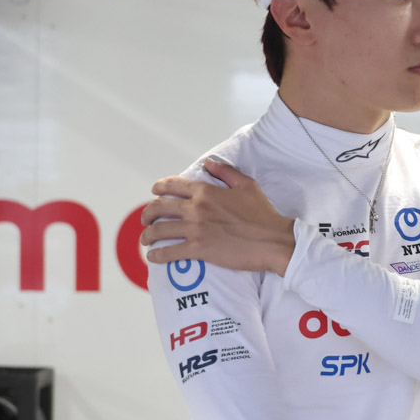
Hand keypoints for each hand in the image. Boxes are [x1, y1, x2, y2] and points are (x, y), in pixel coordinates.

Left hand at [140, 158, 294, 275]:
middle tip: (146, 219)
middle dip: (147, 214)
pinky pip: (169, 252)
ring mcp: (196, 229)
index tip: (155, 193)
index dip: (159, 188)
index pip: (172, 185)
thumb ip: (225, 172)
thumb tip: (208, 163)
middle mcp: (196, 208)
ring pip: (159, 230)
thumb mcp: (247, 186)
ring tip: (146, 239)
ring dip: (148, 236)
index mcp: (206, 191)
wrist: (273, 240)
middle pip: (159, 207)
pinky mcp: (199, 249)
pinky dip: (157, 255)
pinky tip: (153, 257)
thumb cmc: (263, 214)